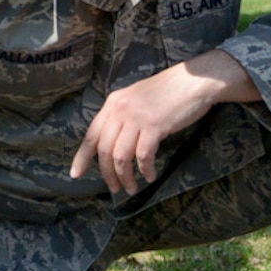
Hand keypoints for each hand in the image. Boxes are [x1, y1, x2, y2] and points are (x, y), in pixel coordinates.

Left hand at [70, 49, 253, 195]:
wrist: (194, 81)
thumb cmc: (168, 92)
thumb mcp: (137, 99)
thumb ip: (122, 116)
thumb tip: (113, 144)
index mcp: (113, 102)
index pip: (91, 134)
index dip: (82, 157)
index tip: (76, 174)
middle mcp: (120, 109)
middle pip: (105, 150)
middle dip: (108, 175)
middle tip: (115, 189)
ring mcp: (137, 117)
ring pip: (121, 157)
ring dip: (126, 177)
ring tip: (132, 188)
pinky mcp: (154, 126)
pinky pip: (143, 156)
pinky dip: (145, 170)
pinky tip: (150, 175)